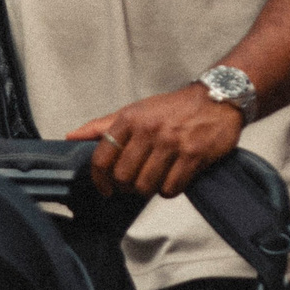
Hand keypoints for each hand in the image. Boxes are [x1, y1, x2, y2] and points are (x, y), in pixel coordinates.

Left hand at [73, 84, 245, 198]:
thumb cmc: (173, 109)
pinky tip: (174, 178)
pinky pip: (170, 188)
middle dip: (127, 186)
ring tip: (156, 179)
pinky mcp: (192, 156)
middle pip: (123, 177)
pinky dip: (170, 190)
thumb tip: (72, 137)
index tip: (105, 188)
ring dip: (149, 189)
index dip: (100, 180)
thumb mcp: (135, 111)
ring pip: (145, 186)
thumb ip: (102, 126)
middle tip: (136, 182)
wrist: (217, 99)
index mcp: (130, 119)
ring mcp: (171, 143)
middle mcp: (148, 130)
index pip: (102, 158)